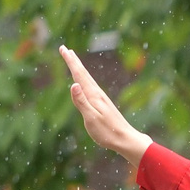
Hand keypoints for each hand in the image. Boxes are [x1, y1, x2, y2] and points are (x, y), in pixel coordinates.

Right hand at [58, 46, 150, 168]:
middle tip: (65, 49)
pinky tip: (85, 82)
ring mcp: (101, 99)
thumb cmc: (108, 132)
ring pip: (88, 79)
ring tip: (74, 60)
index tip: (63, 48)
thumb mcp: (91, 118)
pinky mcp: (103, 105)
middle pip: (84, 74)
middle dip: (73, 61)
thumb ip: (81, 102)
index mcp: (93, 96)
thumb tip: (73, 84)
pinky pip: (91, 87)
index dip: (70, 61)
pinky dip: (85, 80)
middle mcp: (98, 94)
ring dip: (79, 69)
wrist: (127, 140)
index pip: (79, 75)